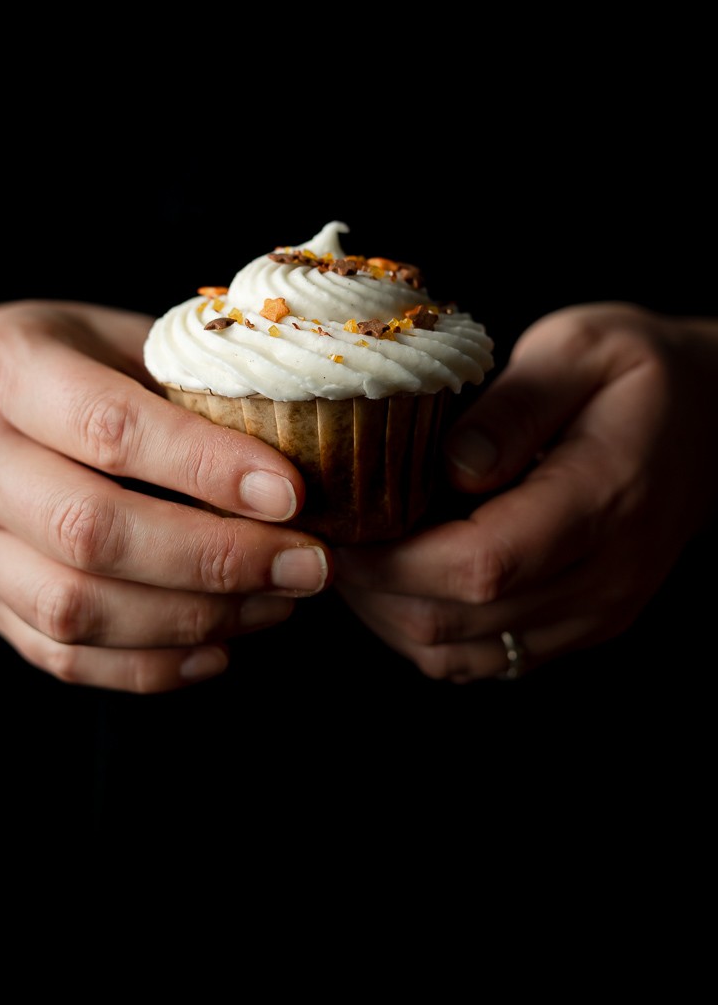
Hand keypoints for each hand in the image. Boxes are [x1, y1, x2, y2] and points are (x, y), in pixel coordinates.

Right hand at [0, 302, 329, 691]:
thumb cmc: (43, 360)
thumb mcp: (103, 333)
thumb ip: (180, 376)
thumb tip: (292, 425)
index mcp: (12, 373)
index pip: (111, 430)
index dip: (207, 468)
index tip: (292, 493)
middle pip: (93, 533)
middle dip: (215, 559)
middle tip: (305, 564)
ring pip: (76, 610)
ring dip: (192, 619)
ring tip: (277, 604)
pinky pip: (60, 657)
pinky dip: (146, 667)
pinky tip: (217, 648)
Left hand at [333, 303, 717, 681]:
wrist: (706, 419)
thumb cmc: (636, 373)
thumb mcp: (580, 349)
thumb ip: (516, 406)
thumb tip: (451, 466)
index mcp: (604, 500)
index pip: (482, 565)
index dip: (391, 560)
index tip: (334, 528)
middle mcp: (605, 577)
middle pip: (457, 620)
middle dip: (373, 588)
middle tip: (327, 536)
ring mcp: (595, 612)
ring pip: (461, 653)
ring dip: (391, 615)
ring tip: (357, 553)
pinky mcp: (578, 625)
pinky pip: (484, 657)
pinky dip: (426, 628)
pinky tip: (403, 575)